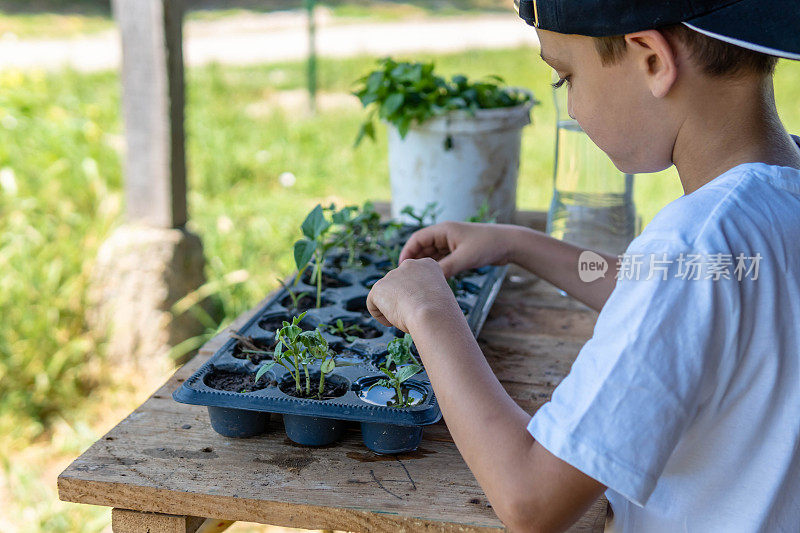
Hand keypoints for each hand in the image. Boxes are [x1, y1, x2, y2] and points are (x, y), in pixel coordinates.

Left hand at [366, 257, 460, 332]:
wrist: (432, 314)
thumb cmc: (442, 313)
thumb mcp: (439, 297)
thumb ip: (425, 294)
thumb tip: (413, 304)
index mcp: (428, 265)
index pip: (416, 280)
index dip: (418, 296)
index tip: (424, 307)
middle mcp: (409, 265)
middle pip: (399, 286)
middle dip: (403, 300)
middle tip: (413, 314)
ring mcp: (392, 275)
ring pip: (387, 295)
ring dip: (393, 308)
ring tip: (405, 317)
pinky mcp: (378, 287)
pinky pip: (374, 305)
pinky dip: (381, 316)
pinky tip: (393, 322)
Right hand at [399, 221, 516, 277]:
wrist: (510, 244)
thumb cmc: (488, 246)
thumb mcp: (465, 258)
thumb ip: (446, 268)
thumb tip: (428, 281)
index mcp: (444, 230)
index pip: (417, 239)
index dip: (407, 252)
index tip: (402, 268)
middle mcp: (446, 234)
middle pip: (423, 247)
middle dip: (415, 261)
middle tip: (407, 278)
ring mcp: (452, 243)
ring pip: (432, 254)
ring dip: (426, 266)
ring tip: (418, 281)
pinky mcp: (459, 251)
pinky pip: (442, 259)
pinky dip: (437, 268)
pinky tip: (433, 280)